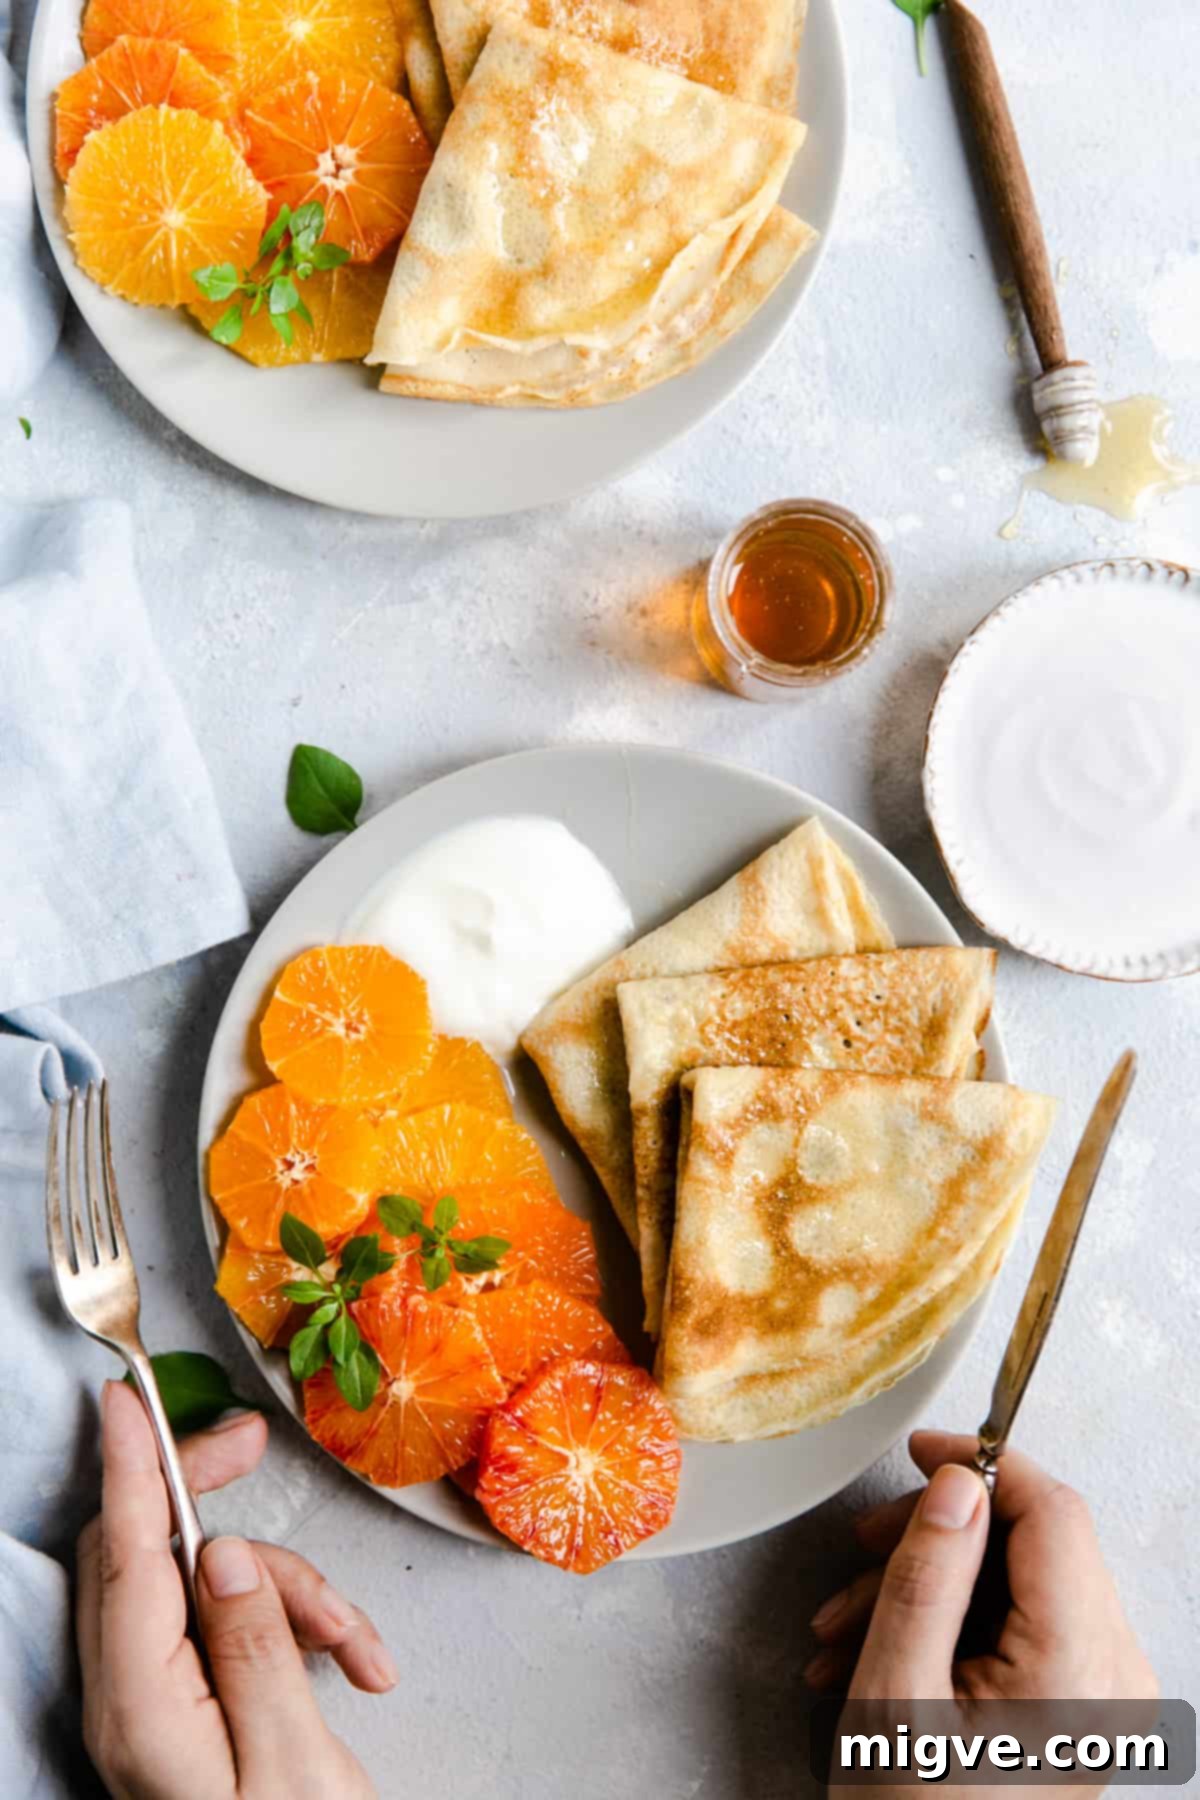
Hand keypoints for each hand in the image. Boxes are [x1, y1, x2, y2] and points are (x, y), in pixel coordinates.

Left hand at [77, 1380, 393, 1798]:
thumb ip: (255, 1647)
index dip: (125, 1468)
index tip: (122, 1400)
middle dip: (212, 1503)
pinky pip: (224, 1622)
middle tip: (252, 1444)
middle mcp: (127, 1701)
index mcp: (141, 1710)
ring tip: (353, 1646)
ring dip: (287, 1589)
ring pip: (199, 1581)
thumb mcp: (293, 1760)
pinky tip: (348, 1661)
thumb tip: (224, 1553)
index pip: (124, 1558)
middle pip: (146, 1551)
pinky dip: (291, 1624)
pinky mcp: (182, 1705)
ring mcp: (149, 1705)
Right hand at [807, 1430, 1156, 1704]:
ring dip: (927, 1586)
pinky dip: (950, 1625)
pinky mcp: (1080, 1711)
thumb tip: (956, 1484)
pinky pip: (1020, 1629)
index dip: (985, 1466)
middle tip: (861, 1551)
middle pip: (1033, 1547)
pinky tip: (874, 1652)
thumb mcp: (895, 1690)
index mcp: (1079, 1670)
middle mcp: (1112, 1678)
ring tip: (843, 1626)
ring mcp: (1101, 1697)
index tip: (920, 1453)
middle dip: (935, 1539)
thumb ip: (928, 1575)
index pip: (1053, 1515)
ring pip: (1017, 1585)